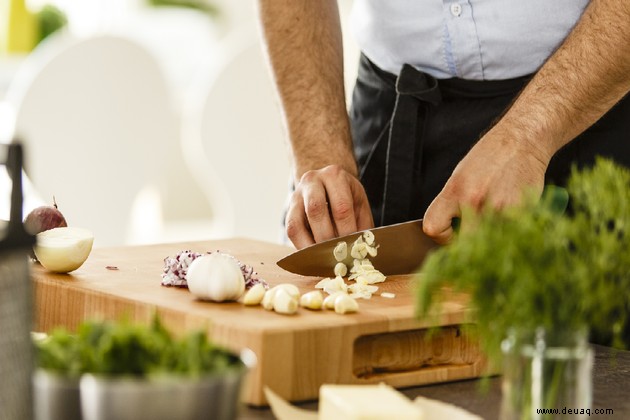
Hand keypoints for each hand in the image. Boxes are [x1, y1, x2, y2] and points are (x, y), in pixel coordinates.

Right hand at [286, 165, 373, 248]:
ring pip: (298, 222)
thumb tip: (362, 250)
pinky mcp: (288, 210)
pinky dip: (301, 246)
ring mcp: (296, 195)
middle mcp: (312, 180)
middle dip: (328, 238)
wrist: (328, 183)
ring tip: (325, 257)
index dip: (347, 231)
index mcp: (334, 176)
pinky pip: (291, 231)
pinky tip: (314, 255)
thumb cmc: (347, 197)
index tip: (353, 248)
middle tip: (339, 254)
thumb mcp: (359, 204)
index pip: (341, 207)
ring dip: (312, 244)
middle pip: (316, 211)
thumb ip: (362, 225)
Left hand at [423, 127, 548, 244]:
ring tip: (494, 222)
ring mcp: (497, 208)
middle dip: (468, 243)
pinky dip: (509, 233)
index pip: (432, 227)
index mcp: (454, 191)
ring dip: (490, 239)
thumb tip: (447, 230)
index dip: (441, 236)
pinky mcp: (520, 211)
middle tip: (476, 233)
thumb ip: (452, 204)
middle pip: (463, 243)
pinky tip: (510, 217)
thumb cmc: (489, 158)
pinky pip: (510, 236)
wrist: (521, 140)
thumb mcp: (460, 177)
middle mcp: (472, 200)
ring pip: (488, 243)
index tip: (452, 231)